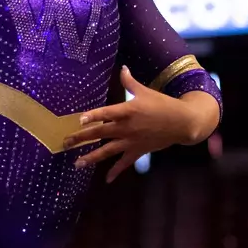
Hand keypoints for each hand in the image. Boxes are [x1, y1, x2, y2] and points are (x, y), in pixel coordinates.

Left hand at [63, 66, 201, 181]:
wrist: (182, 122)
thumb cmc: (162, 104)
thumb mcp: (145, 91)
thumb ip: (130, 82)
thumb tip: (122, 68)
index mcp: (128, 110)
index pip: (106, 113)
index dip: (93, 116)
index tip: (79, 120)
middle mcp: (126, 127)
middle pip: (100, 133)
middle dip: (81, 137)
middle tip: (65, 142)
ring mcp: (131, 141)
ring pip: (107, 151)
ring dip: (91, 157)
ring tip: (77, 163)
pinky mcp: (138, 151)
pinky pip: (124, 163)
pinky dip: (116, 172)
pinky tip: (107, 180)